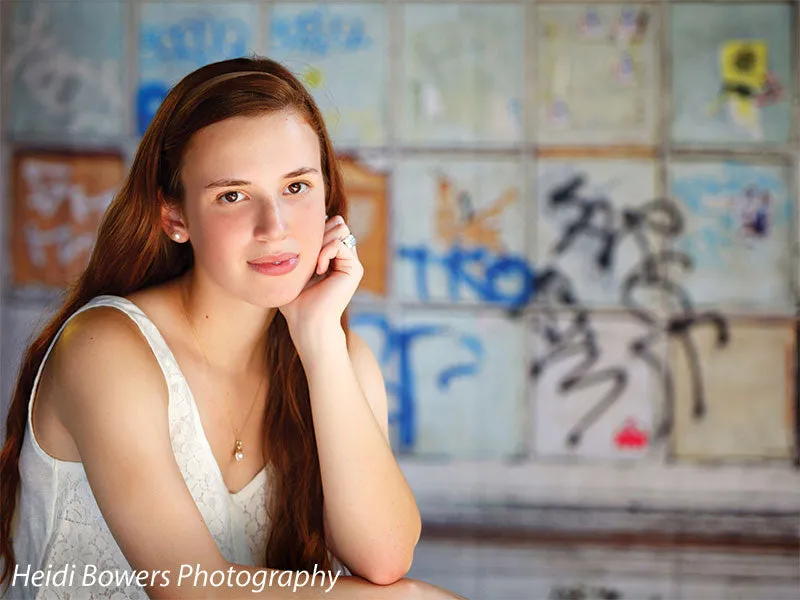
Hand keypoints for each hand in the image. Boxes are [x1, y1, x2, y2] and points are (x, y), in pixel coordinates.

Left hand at [279, 215, 362, 347]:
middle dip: (319, 232)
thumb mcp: (296, 269)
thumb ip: (301, 249)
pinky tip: (318, 270)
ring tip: (312, 262)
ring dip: (321, 242)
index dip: (315, 228)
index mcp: (332, 259)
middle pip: (337, 225)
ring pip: (340, 231)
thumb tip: (300, 227)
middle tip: (307, 253)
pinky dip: (325, 252)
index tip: (301, 245)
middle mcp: (344, 259)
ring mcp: (351, 264)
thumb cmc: (296, 302)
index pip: (328, 227)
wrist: (307, 322)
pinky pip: (339, 245)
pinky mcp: (355, 269)